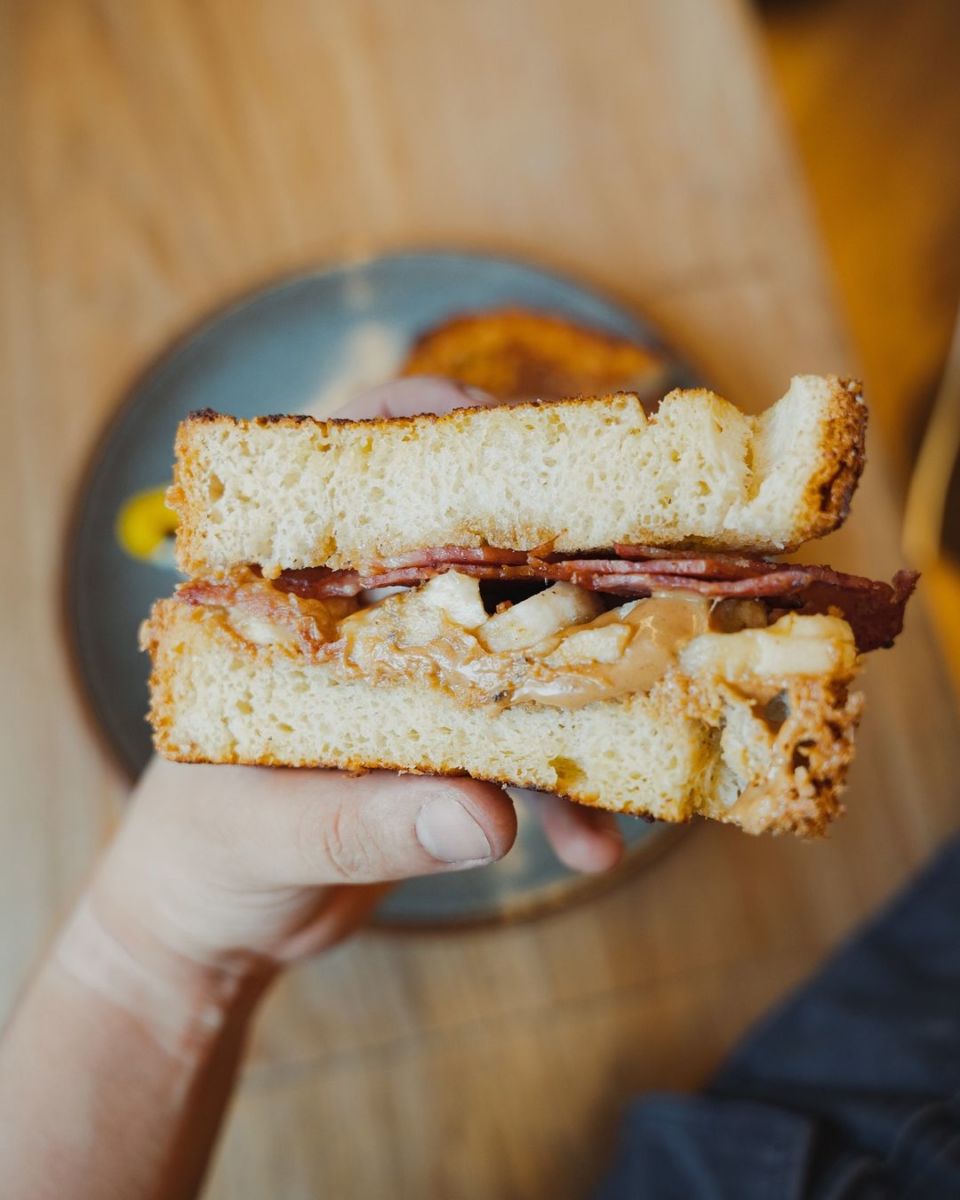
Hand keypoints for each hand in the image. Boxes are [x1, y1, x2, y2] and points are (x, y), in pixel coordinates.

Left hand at [90, 378, 621, 992]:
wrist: (212, 925)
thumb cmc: (203, 859)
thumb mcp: (264, 840)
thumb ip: (367, 826)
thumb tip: (486, 815)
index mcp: (282, 593)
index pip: (356, 464)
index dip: (443, 429)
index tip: (534, 448)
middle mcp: (354, 614)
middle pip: (467, 539)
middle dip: (561, 552)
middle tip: (646, 581)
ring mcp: (406, 669)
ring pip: (512, 634)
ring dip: (583, 679)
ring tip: (646, 727)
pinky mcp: (443, 732)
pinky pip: (519, 736)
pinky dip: (564, 784)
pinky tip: (595, 840)